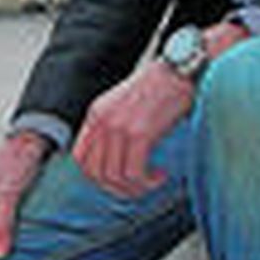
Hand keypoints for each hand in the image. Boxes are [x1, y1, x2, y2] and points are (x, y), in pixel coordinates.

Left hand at [72, 63, 193, 197]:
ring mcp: (119, 127)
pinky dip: (148, 182)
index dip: (97, 178)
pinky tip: (161, 175)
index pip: (80, 159)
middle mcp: (102, 120)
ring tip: (152, 181)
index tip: (118, 181)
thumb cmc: (159, 88)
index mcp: (96, 113)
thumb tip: (115, 161)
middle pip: (95, 173)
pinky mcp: (139, 133)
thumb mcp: (124, 104)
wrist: (179, 70)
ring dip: (135, 188)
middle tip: (137, 188)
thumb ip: (113, 127)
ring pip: (114, 177)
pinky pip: (134, 173)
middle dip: (116, 189)